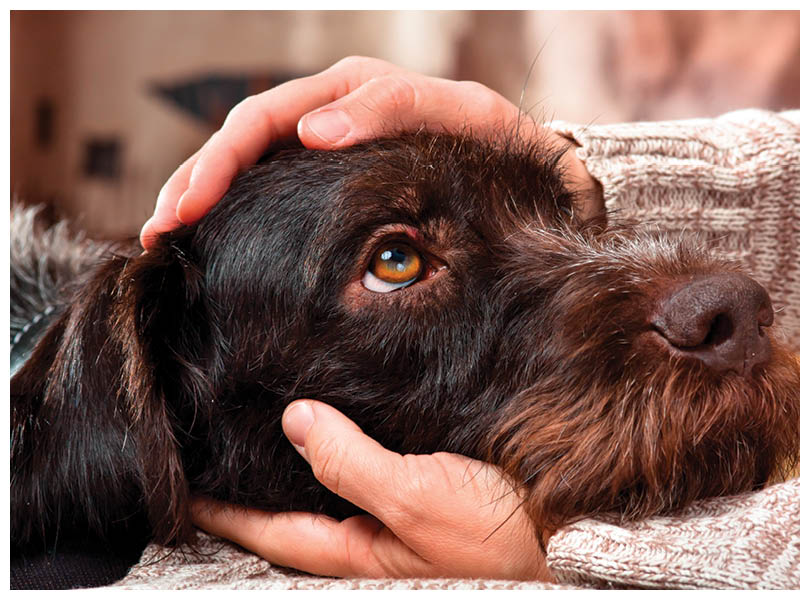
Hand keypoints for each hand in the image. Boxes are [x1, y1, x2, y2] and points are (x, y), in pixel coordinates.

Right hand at [141, 56, 600, 247]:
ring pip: (248, 167)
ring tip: (166, 240)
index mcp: (349, 92)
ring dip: (201, 198)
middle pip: (240, 141)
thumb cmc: (496, 144)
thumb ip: (393, 109)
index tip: (188, 207)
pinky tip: (213, 240)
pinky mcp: (333, 183)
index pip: (262, 119)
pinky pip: (274, 190)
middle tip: (158, 234)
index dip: (219, 162)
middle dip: (193, 183)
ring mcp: (328, 148)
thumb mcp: (460, 114)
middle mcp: (329, 115)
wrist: (525, 170)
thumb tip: (313, 130)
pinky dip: (236, 212)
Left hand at [191, 400, 552, 580]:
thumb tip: (295, 421)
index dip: (224, 506)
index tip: (183, 479)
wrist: (570, 534)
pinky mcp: (424, 494)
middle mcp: (369, 537)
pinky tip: (340, 421)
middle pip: (293, 508)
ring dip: (297, 460)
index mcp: (358, 550)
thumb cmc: (500, 536)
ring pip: (329, 487)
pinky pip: (366, 471)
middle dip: (253, 481)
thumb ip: (352, 464)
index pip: (270, 528)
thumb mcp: (419, 499)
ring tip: (265, 425)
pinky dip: (343, 447)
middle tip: (215, 443)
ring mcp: (395, 518)